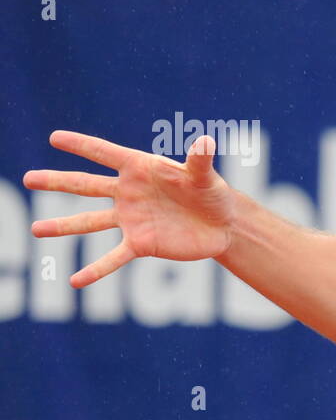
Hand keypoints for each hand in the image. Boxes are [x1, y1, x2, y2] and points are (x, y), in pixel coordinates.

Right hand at [24, 131, 235, 287]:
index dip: (82, 145)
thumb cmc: (212, 193)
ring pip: (90, 223)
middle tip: (28, 178)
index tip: (55, 138)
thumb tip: (205, 140)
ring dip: (63, 227)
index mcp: (140, 169)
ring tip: (36, 231)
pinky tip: (75, 281)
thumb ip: (200, 161)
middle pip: (86, 185)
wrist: (222, 225)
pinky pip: (113, 258)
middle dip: (57, 182)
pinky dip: (96, 270)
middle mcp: (128, 193)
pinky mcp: (141, 244)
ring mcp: (131, 219)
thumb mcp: (205, 176)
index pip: (106, 153)